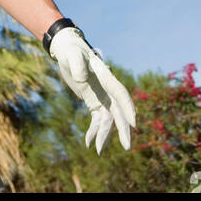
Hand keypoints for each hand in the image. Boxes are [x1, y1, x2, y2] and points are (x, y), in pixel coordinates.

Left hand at [49, 27, 136, 152]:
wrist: (67, 51)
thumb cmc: (71, 50)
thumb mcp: (72, 54)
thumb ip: (77, 64)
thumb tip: (81, 78)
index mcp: (106, 77)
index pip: (120, 93)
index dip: (127, 108)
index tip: (133, 123)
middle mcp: (107, 89)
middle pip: (119, 111)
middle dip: (123, 129)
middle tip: (126, 147)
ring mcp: (102, 97)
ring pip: (109, 119)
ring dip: (105, 135)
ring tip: (98, 151)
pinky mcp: (94, 102)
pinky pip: (97, 120)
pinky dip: (94, 131)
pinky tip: (88, 142)